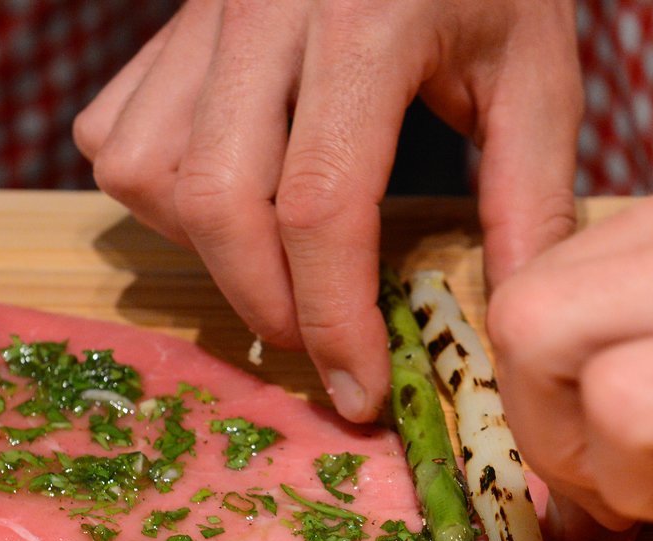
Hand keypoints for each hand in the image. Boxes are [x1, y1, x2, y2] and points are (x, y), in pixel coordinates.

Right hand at [73, 0, 580, 421]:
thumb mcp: (536, 75)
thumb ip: (530, 198)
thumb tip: (507, 324)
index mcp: (366, 21)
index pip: (322, 204)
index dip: (334, 319)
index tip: (359, 390)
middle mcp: (263, 10)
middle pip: (217, 200)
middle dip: (265, 304)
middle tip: (323, 343)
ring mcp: (203, 11)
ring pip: (147, 171)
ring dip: (206, 251)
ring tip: (278, 266)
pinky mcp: (169, 19)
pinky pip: (116, 134)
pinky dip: (159, 196)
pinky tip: (231, 200)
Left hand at [489, 122, 652, 527]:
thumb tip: (628, 432)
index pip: (565, 271)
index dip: (561, 380)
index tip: (614, 448)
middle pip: (526, 300)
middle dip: (545, 415)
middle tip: (626, 478)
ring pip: (539, 334)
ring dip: (584, 446)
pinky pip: (626, 405)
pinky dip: (646, 480)